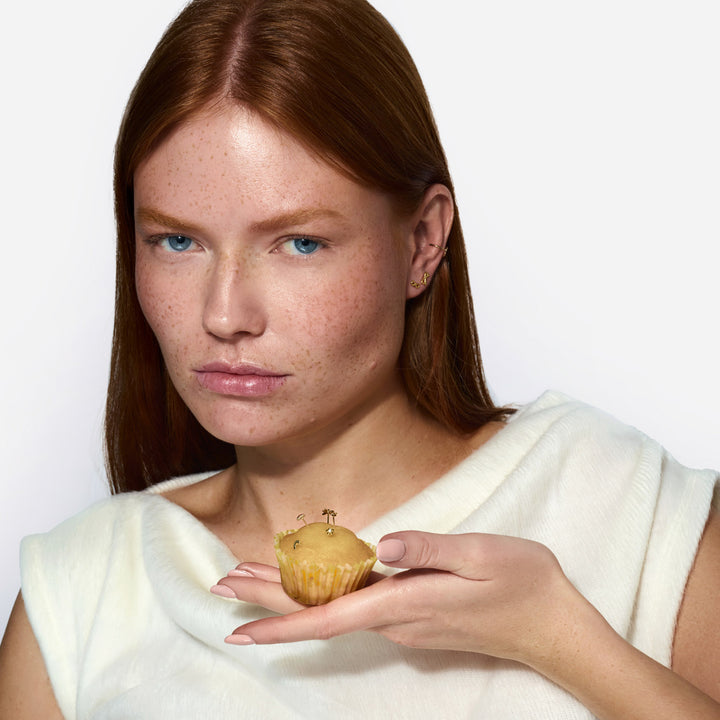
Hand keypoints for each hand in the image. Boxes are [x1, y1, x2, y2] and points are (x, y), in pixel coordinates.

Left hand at [212, 531, 589, 667]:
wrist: (552, 627)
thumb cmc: (522, 584)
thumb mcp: (481, 554)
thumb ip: (429, 549)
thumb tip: (384, 544)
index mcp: (407, 601)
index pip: (329, 617)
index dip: (280, 622)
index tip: (237, 627)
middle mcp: (397, 618)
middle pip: (319, 614)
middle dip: (267, 603)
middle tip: (221, 586)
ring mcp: (405, 621)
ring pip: (333, 609)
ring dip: (289, 595)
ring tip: (251, 576)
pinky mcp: (414, 616)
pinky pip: (356, 605)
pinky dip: (321, 594)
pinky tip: (310, 582)